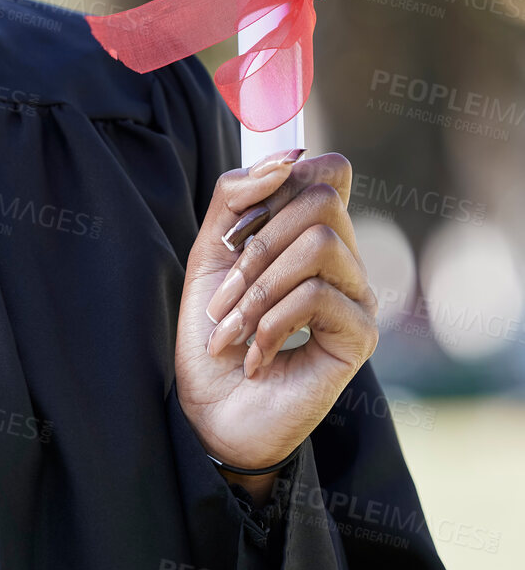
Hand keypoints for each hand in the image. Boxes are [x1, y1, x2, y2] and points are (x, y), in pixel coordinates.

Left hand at [174, 150, 378, 487]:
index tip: (235, 232)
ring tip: (232, 332)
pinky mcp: (360, 336)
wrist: (210, 411)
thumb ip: (236, 198)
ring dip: (258, 289)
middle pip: (322, 198)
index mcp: (308, 234)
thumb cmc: (212, 332)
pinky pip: (319, 295)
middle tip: (223, 298)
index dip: (280, 182)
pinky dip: (273, 323)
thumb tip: (287, 158)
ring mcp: (357, 297)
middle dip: (257, 244)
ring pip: (321, 243)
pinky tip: (256, 357)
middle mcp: (342, 260)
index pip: (327, 171)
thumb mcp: (209, 255)